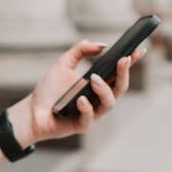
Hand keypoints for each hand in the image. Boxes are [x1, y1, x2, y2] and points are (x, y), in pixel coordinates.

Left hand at [26, 39, 147, 141]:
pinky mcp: (82, 125)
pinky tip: (81, 99)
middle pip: (120, 87)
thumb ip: (81, 50)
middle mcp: (99, 98)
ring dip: (104, 89)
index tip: (139, 49)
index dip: (131, 62)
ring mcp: (93, 113)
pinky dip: (86, 107)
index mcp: (99, 84)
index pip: (119, 72)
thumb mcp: (63, 63)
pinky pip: (89, 118)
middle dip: (124, 73)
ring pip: (109, 103)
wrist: (32, 111)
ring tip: (93, 79)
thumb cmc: (49, 89)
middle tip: (123, 59)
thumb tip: (102, 46)